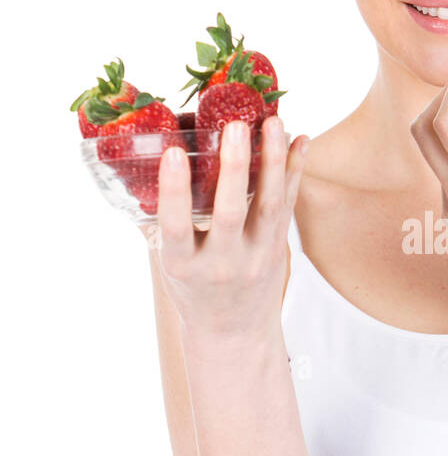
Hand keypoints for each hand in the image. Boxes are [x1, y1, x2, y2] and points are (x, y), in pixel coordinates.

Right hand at [141, 116, 309, 342]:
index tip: (171, 153)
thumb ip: (161, 223)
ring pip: (268, 204)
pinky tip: (301, 140)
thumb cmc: (193, 290)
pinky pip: (289, 205)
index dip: (174, 190)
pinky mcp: (280, 248)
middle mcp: (222, 263)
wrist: (234, 333)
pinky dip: (296, 171)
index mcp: (185, 266)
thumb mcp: (170, 264)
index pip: (177, 226)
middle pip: (230, 212)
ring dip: (273, 160)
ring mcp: (256, 256)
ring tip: (273, 121)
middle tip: (235, 125)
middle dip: (233, 167)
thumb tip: (138, 169)